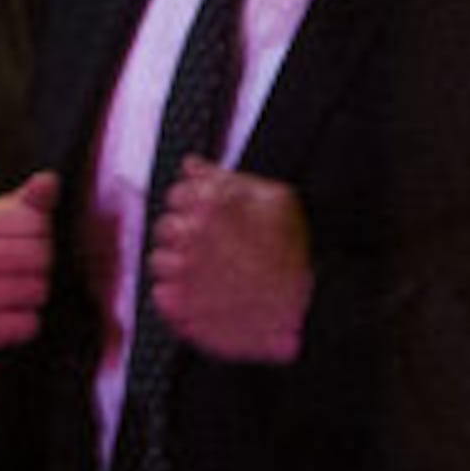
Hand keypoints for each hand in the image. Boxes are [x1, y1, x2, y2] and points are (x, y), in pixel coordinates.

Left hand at [148, 159, 313, 363]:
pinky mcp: (179, 306)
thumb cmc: (295, 250)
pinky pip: (161, 295)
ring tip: (212, 275)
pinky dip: (177, 296)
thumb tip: (190, 164)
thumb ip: (223, 178)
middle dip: (185, 236)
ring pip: (159, 261)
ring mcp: (182, 271)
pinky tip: (206, 296)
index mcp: (211, 202)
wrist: (310, 305)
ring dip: (179, 265)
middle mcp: (190, 233)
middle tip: (215, 250)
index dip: (194, 207)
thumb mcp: (273, 197)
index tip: (210, 220)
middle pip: (165, 228)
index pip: (177, 195)